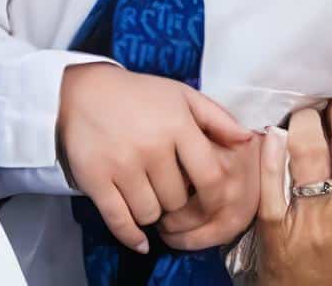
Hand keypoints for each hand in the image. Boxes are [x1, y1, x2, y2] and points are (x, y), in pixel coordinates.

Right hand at [58, 63, 252, 253]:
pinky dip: (131, 236)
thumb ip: (217, 118)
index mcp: (177, 125)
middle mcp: (151, 146)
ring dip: (152, 212)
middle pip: (177, 200)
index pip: (211, 176)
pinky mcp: (95, 179)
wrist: (83, 91)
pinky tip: (140, 240)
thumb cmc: (139, 95)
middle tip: (166, 189)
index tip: (211, 202)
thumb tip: (248, 140)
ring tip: (147, 195)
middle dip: (176, 201)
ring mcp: (122, 164)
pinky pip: (119, 221)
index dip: (216, 197)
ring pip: (150, 213)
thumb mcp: (182, 96)